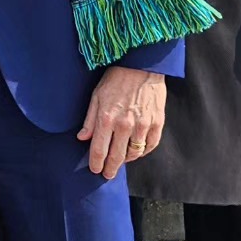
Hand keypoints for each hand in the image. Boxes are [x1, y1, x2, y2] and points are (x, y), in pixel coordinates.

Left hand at [76, 66, 165, 180]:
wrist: (141, 66)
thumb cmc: (116, 79)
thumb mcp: (96, 96)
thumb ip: (90, 120)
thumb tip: (82, 138)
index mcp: (107, 118)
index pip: (99, 150)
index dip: (96, 163)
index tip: (95, 170)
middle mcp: (125, 125)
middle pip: (117, 156)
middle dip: (110, 168)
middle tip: (107, 174)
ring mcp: (143, 125)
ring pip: (134, 153)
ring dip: (126, 160)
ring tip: (121, 161)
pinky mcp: (157, 123)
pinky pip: (150, 146)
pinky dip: (143, 152)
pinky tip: (137, 151)